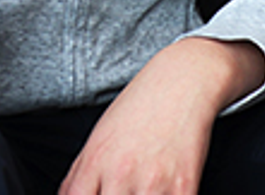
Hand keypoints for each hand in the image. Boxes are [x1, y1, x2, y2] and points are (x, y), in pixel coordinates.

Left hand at [59, 38, 264, 194]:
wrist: (182, 81)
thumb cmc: (141, 107)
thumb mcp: (100, 136)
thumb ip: (81, 173)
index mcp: (95, 161)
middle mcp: (120, 174)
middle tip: (122, 191)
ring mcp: (152, 183)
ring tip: (143, 190)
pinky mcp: (184, 187)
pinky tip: (163, 191)